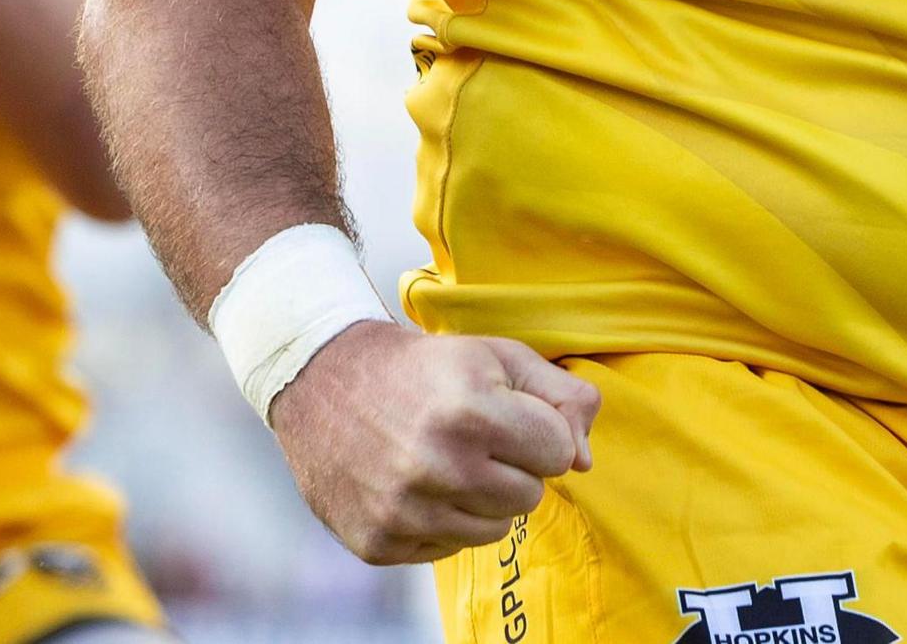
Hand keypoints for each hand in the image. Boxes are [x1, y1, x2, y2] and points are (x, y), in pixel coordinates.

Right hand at [268, 322, 598, 563]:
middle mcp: (436, 467)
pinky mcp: (378, 543)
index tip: (507, 416)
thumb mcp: (496, 357)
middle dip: (514, 468)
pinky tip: (416, 485)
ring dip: (482, 499)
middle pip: (530, 497)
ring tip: (446, 461)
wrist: (322, 381)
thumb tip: (584, 461)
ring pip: (493, 529)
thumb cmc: (422, 369)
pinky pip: (448, 549)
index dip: (538, 432)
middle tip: (475, 439)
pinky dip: (442, 521)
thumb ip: (561, 398)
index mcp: (471, 412)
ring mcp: (403, 511)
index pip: (557, 454)